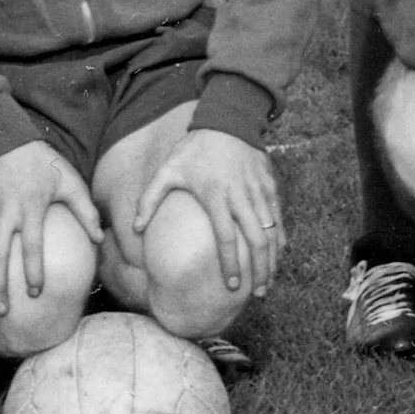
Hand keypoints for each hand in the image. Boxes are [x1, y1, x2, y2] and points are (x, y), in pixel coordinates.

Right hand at [0, 141, 99, 307]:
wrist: (3, 135)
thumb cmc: (41, 162)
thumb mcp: (69, 180)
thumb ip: (85, 210)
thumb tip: (101, 239)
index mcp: (31, 207)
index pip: (33, 245)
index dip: (34, 270)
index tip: (35, 292)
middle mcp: (5, 211)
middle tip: (1, 311)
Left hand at [139, 126, 284, 296]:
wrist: (228, 119)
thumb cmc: (194, 148)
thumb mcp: (168, 169)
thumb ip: (149, 200)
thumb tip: (134, 230)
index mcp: (216, 196)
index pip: (227, 237)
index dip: (231, 264)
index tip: (232, 286)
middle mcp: (241, 196)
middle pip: (257, 240)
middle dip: (260, 271)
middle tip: (257, 294)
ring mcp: (258, 191)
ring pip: (272, 231)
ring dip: (272, 259)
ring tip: (268, 282)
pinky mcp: (269, 185)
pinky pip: (279, 216)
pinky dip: (280, 237)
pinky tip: (279, 254)